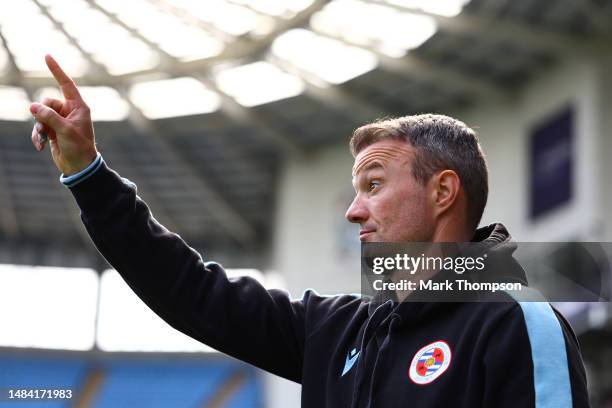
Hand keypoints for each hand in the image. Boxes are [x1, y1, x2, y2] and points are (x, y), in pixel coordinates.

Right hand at [29, 54, 97, 175]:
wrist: (79, 166)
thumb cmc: (79, 147)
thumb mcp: (65, 130)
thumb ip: (49, 116)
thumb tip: (32, 106)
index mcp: (78, 107)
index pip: (66, 84)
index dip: (56, 70)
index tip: (47, 56)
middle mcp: (69, 111)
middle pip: (46, 102)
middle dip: (42, 114)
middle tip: (46, 128)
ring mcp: (60, 120)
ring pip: (40, 114)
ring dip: (39, 127)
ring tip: (44, 139)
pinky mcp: (52, 130)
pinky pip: (39, 126)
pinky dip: (38, 135)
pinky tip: (40, 146)